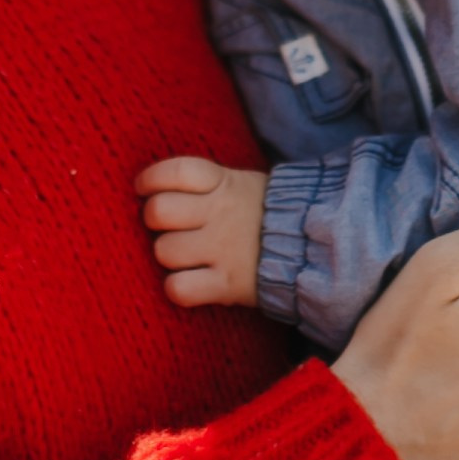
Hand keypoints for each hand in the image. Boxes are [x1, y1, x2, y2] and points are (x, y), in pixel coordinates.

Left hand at [136, 156, 266, 306]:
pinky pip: (180, 288)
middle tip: (167, 228)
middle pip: (159, 211)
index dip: (151, 179)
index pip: (177, 171)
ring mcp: (224, 249)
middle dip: (155, 220)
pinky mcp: (228, 284)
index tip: (143, 188)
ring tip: (185, 258)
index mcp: (225, 183)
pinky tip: (188, 283)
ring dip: (169, 256)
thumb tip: (157, 188)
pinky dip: (177, 289)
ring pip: (164, 251)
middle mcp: (221, 213)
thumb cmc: (266, 216)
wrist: (315, 249)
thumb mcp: (243, 185)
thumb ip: (207, 184)